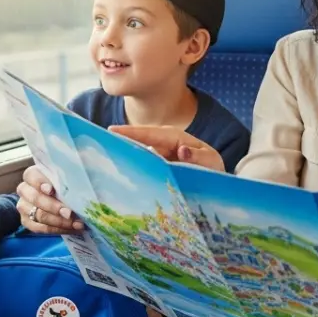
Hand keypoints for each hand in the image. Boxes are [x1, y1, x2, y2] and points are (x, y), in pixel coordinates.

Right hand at [16, 165, 83, 233]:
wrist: (62, 200)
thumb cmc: (67, 183)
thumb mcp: (69, 176)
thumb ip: (73, 176)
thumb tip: (85, 177)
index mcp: (33, 174)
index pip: (31, 175)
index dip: (40, 182)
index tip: (51, 190)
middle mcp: (25, 189)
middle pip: (35, 198)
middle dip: (53, 206)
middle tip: (69, 212)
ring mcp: (24, 206)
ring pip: (38, 215)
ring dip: (58, 221)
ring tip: (77, 223)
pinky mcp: (27, 221)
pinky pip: (39, 228)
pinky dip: (57, 229)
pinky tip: (72, 228)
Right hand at [109, 125, 225, 171]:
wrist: (217, 185)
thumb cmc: (214, 170)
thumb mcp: (212, 163)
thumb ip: (199, 157)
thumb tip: (182, 150)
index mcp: (177, 139)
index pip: (153, 134)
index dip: (133, 132)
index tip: (112, 130)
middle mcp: (165, 145)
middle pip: (141, 140)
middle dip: (122, 138)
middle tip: (99, 140)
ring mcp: (160, 156)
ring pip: (139, 152)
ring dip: (124, 151)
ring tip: (103, 153)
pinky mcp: (157, 168)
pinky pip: (143, 165)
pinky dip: (131, 165)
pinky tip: (117, 170)